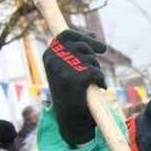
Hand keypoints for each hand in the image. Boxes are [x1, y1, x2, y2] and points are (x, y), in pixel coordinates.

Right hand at [43, 29, 106, 145]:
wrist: (70, 117)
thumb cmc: (71, 90)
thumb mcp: (71, 67)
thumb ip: (78, 50)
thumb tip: (92, 33)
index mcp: (49, 55)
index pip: (67, 34)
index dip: (85, 37)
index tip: (101, 47)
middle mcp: (52, 60)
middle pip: (84, 46)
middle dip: (94, 59)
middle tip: (93, 72)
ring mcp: (61, 70)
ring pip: (92, 60)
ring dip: (97, 71)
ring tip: (91, 83)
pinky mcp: (73, 80)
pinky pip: (96, 73)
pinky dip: (101, 80)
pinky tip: (98, 88)